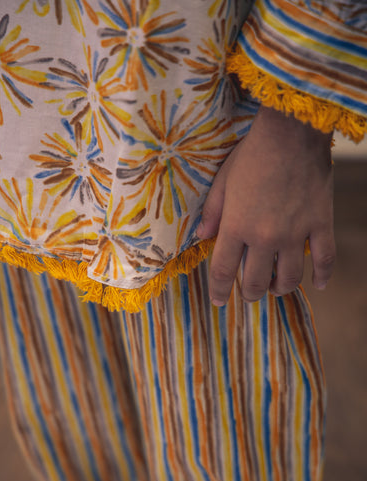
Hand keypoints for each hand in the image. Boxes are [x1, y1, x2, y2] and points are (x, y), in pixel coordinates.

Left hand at [197, 106, 334, 304]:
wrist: (292, 132)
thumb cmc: (253, 154)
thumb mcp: (223, 181)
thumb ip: (212, 213)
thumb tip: (201, 237)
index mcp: (237, 227)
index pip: (223, 271)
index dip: (219, 291)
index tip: (219, 302)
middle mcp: (264, 237)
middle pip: (255, 281)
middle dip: (250, 293)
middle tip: (249, 293)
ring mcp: (295, 233)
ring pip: (289, 277)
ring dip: (280, 288)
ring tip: (275, 287)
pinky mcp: (320, 224)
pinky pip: (325, 258)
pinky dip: (323, 275)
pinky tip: (318, 284)